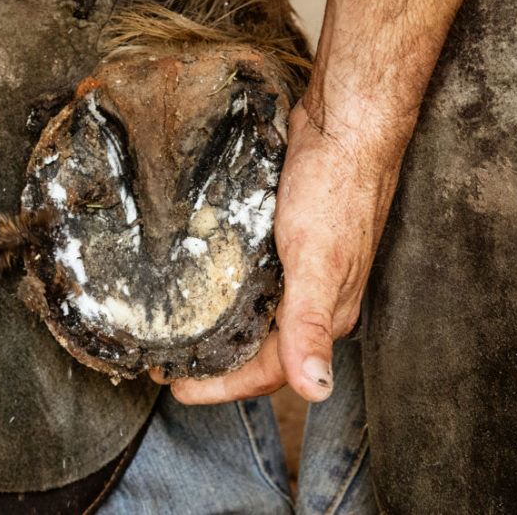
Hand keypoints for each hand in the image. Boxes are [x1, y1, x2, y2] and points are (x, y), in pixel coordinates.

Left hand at [168, 98, 402, 403]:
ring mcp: (302, 267)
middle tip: (170, 365)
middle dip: (218, 363)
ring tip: (180, 332)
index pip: (270, 372)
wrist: (346, 124)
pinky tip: (204, 281)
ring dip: (222, 330)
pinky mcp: (288, 238)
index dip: (223, 387)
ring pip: (258, 315)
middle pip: (263, 348)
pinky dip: (229, 291)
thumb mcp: (317, 260)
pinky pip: (257, 280)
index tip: (179, 392)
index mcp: (326, 313)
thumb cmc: (337, 188)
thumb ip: (310, 326)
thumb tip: (316, 391)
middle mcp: (316, 297)